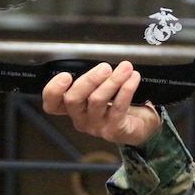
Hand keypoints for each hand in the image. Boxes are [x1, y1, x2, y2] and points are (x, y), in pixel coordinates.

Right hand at [42, 61, 161, 145]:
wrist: (142, 125)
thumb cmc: (120, 105)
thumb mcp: (102, 90)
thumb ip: (95, 80)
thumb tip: (100, 64)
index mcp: (74, 108)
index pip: (52, 104)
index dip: (53, 91)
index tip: (65, 75)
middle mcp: (81, 119)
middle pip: (74, 100)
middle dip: (89, 80)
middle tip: (105, 68)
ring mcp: (96, 127)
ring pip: (97, 101)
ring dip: (112, 81)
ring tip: (125, 69)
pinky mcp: (114, 130)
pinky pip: (118, 108)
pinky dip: (126, 90)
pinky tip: (133, 79)